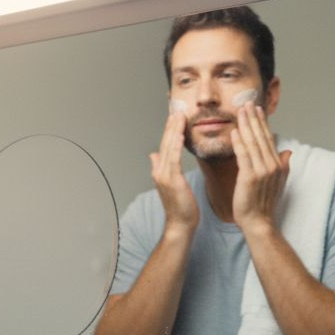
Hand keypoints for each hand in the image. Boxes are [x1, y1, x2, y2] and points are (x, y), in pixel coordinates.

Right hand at [149, 111, 198, 231]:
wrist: (180, 224)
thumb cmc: (180, 207)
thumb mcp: (171, 184)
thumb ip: (162, 168)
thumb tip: (154, 155)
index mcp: (160, 171)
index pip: (164, 146)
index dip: (169, 131)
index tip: (174, 117)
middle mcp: (159, 171)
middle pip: (165, 144)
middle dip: (171, 126)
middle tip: (177, 110)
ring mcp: (164, 176)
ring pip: (169, 148)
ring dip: (174, 131)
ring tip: (180, 116)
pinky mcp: (172, 180)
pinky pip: (174, 158)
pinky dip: (176, 145)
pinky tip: (180, 134)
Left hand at [229, 103, 291, 231]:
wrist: (258, 221)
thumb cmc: (264, 203)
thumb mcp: (277, 181)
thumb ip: (283, 165)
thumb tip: (288, 151)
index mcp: (277, 164)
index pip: (268, 138)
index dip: (262, 123)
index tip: (256, 109)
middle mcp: (272, 165)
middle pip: (261, 136)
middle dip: (253, 118)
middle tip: (246, 102)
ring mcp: (262, 170)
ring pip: (252, 143)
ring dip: (246, 125)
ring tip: (239, 111)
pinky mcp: (250, 177)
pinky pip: (244, 155)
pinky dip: (239, 142)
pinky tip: (234, 131)